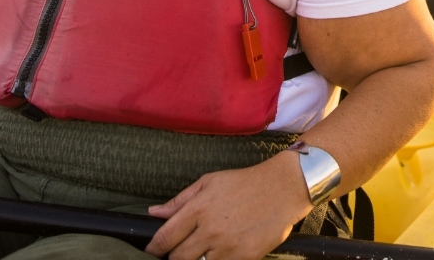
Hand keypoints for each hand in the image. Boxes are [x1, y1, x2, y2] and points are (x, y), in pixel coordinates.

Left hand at [145, 150, 311, 259]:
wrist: (281, 189)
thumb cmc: (244, 182)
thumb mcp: (209, 182)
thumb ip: (180, 200)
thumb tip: (154, 213)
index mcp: (199, 208)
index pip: (166, 237)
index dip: (154, 247)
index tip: (152, 250)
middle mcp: (210, 229)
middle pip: (178, 258)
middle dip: (173, 256)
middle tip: (176, 252)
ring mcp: (227, 247)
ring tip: (200, 250)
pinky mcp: (243, 259)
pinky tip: (218, 253)